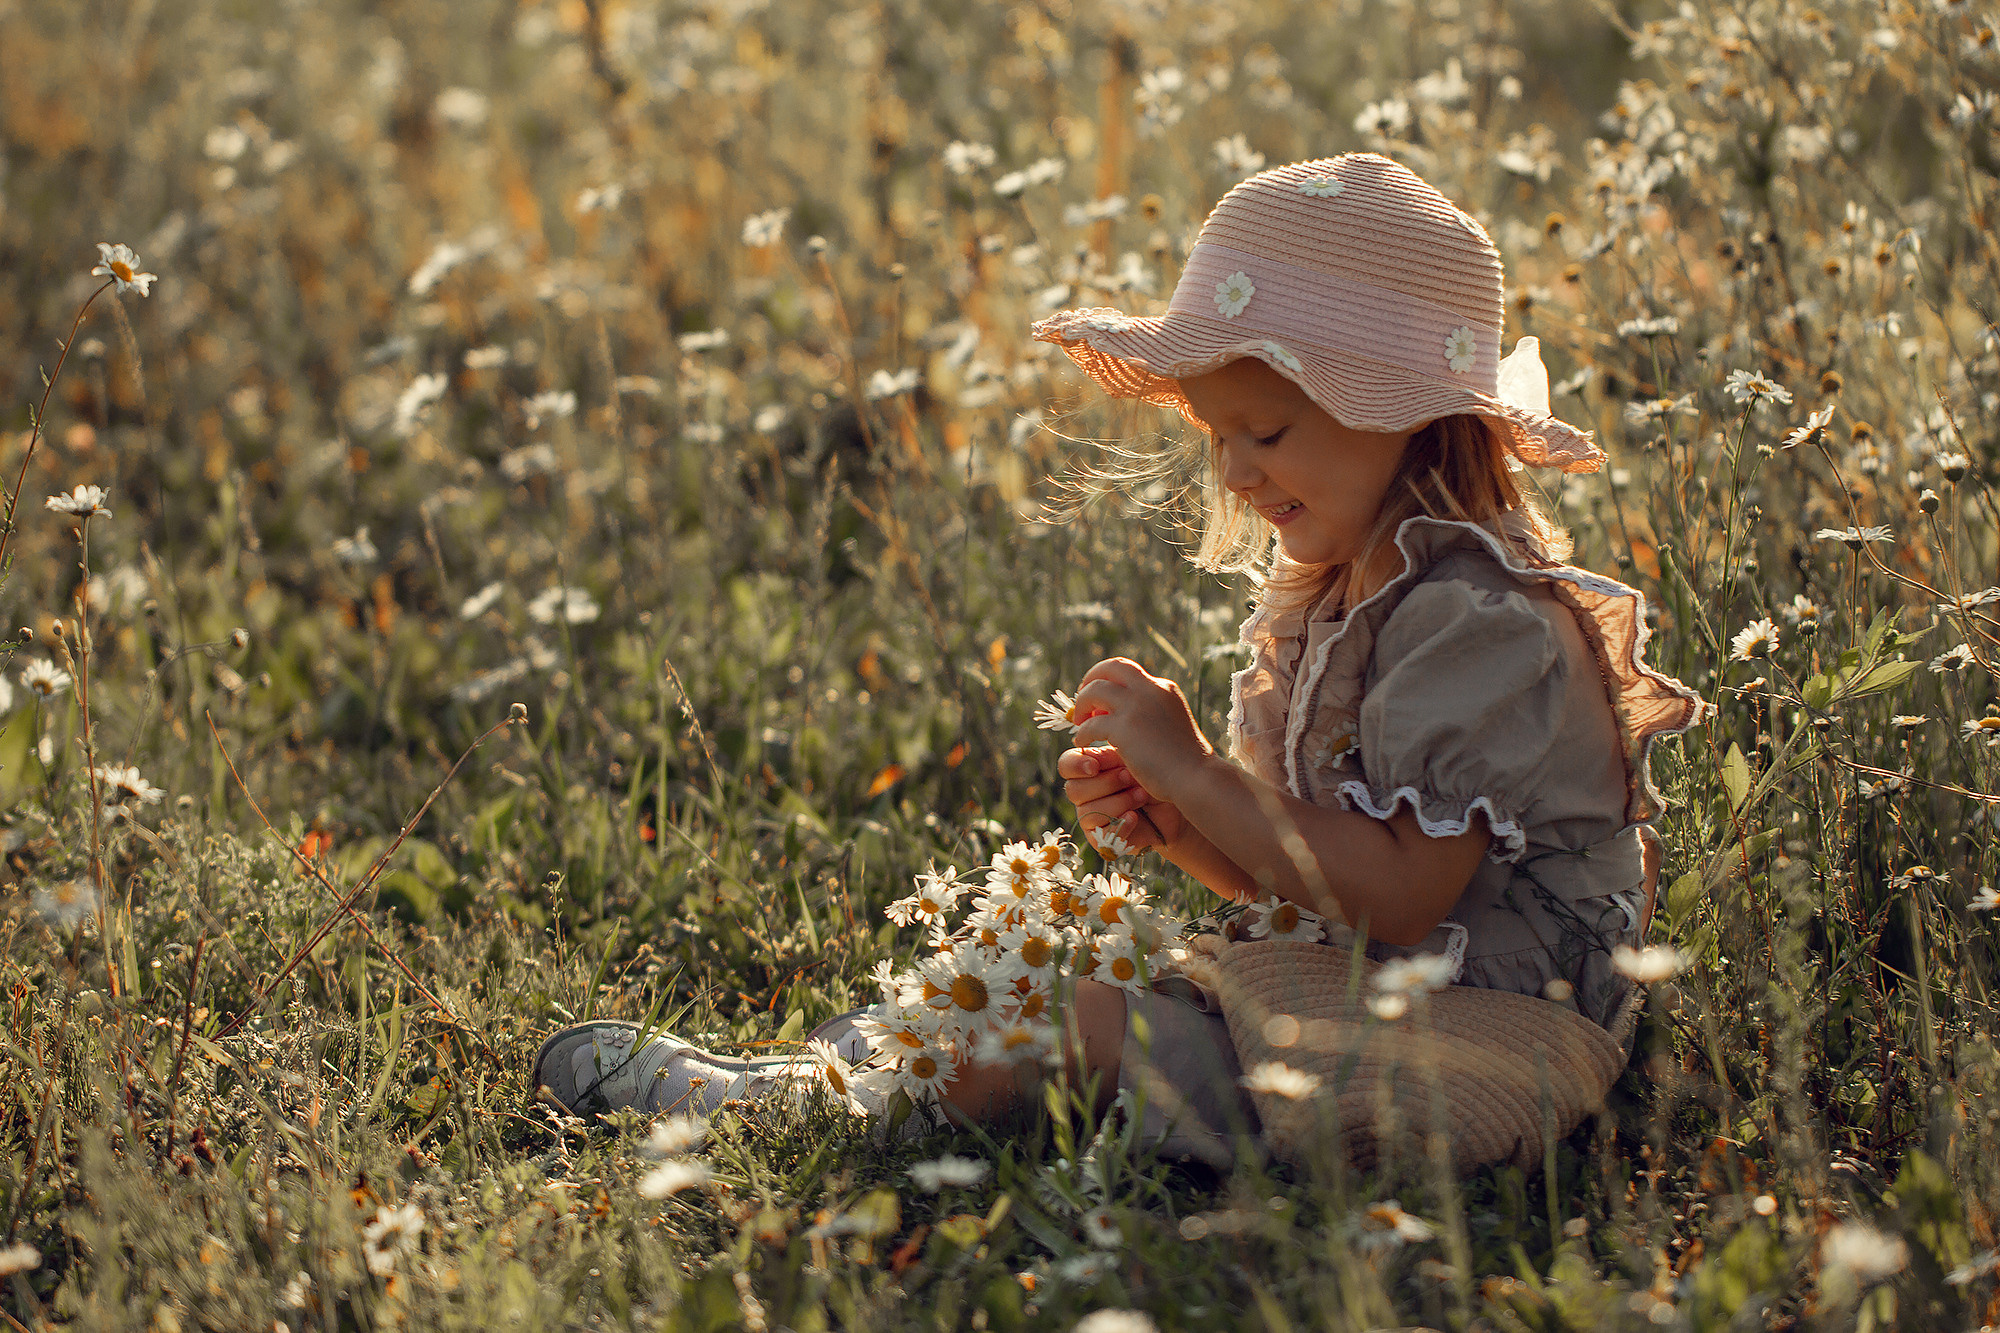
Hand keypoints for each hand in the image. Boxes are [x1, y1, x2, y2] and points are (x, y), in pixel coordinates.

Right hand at [1058, 745, 1185, 853]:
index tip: (1095, 766)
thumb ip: (1109, 741)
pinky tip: (1135, 816)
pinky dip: (1120, 824)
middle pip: (1074, 790)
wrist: (1176, 802)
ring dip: (1117, 802)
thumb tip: (1086, 733)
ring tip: (1141, 794)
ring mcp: (1092, 817)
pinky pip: (1102, 834)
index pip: (1066, 765)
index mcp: (1088, 768)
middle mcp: (1086, 793)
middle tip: (1129, 776)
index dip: (1076, 766)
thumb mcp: (1132, 752)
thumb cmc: (1155, 772)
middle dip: (1104, 783)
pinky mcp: (1104, 838)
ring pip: (1087, 812)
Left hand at [1066, 658, 1212, 818]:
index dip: (1109, 681)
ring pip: (1094, 690)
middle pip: (1110, 667)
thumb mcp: (1170, 723)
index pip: (1128, 671)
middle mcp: (1150, 690)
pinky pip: (1091, 724)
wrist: (1196, 777)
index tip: (1100, 700)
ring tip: (1079, 723)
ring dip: (1081, 705)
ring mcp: (1136, 706)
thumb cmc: (1185, 760)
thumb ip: (1149, 713)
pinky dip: (1083, 733)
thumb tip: (1115, 713)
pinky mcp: (1124, 727)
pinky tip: (1082, 744)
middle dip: (1090, 679)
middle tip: (1081, 698)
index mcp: (1164, 688)